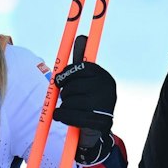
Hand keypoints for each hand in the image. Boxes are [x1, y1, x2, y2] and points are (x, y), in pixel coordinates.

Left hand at [53, 36, 116, 161]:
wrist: (95, 130)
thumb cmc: (87, 100)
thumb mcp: (84, 80)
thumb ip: (81, 61)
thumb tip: (82, 37)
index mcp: (104, 77)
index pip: (81, 67)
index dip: (66, 74)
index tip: (59, 80)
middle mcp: (108, 89)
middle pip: (72, 85)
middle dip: (65, 93)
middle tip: (69, 98)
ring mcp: (104, 105)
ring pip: (68, 100)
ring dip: (64, 106)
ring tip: (72, 110)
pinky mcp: (97, 121)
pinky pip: (68, 114)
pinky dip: (61, 116)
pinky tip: (65, 117)